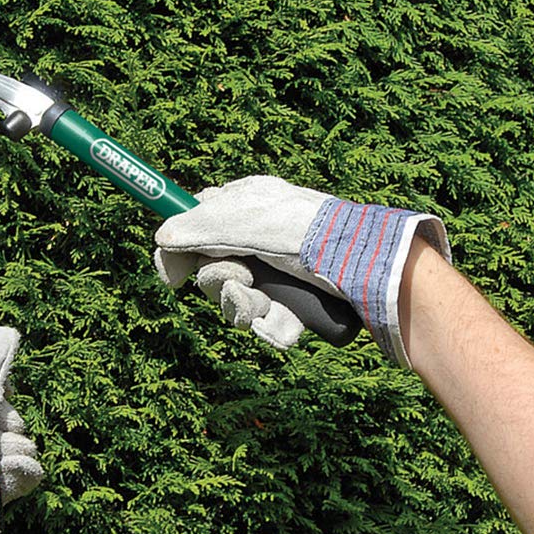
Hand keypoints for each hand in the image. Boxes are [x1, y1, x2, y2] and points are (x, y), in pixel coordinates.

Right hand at [154, 174, 449, 364]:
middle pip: (213, 272)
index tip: (173, 277)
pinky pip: (268, 325)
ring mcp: (280, 276)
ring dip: (248, 309)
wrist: (372, 274)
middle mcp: (262, 240)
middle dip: (222, 285)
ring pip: (239, 305)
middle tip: (243, 282)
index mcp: (250, 207)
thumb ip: (202, 229)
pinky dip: (276, 326)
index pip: (198, 226)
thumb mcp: (252, 222)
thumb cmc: (317, 235)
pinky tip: (292, 322)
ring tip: (270, 305)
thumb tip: (161, 238)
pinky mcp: (298, 306)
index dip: (182, 252)